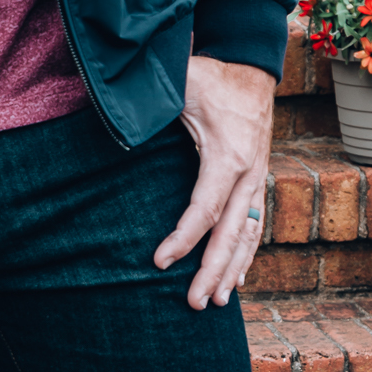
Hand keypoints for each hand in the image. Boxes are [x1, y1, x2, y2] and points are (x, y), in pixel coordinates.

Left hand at [154, 55, 273, 310]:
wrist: (252, 67)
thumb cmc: (211, 76)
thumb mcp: (181, 81)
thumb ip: (151, 97)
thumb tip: (114, 107)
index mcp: (229, 155)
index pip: (206, 208)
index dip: (184, 238)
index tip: (160, 262)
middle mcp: (249, 174)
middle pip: (232, 234)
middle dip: (213, 271)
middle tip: (193, 304)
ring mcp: (256, 180)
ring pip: (249, 236)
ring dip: (232, 271)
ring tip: (214, 303)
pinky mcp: (257, 182)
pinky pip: (255, 227)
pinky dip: (246, 256)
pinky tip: (235, 281)